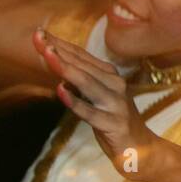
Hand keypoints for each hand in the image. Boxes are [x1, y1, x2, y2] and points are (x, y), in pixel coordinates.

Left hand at [33, 28, 159, 178]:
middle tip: (38, 37)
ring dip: (66, 68)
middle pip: (82, 65)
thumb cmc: (115, 121)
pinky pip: (91, 112)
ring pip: (87, 83)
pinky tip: (60, 91)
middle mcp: (115, 85)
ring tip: (47, 55)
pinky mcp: (114, 124)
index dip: (60, 44)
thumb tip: (56, 64)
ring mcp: (116, 104)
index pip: (81, 56)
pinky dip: (75, 101)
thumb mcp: (98, 97)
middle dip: (58, 51)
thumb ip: (81, 81)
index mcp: (110, 76)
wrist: (142, 149)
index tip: (39, 32)